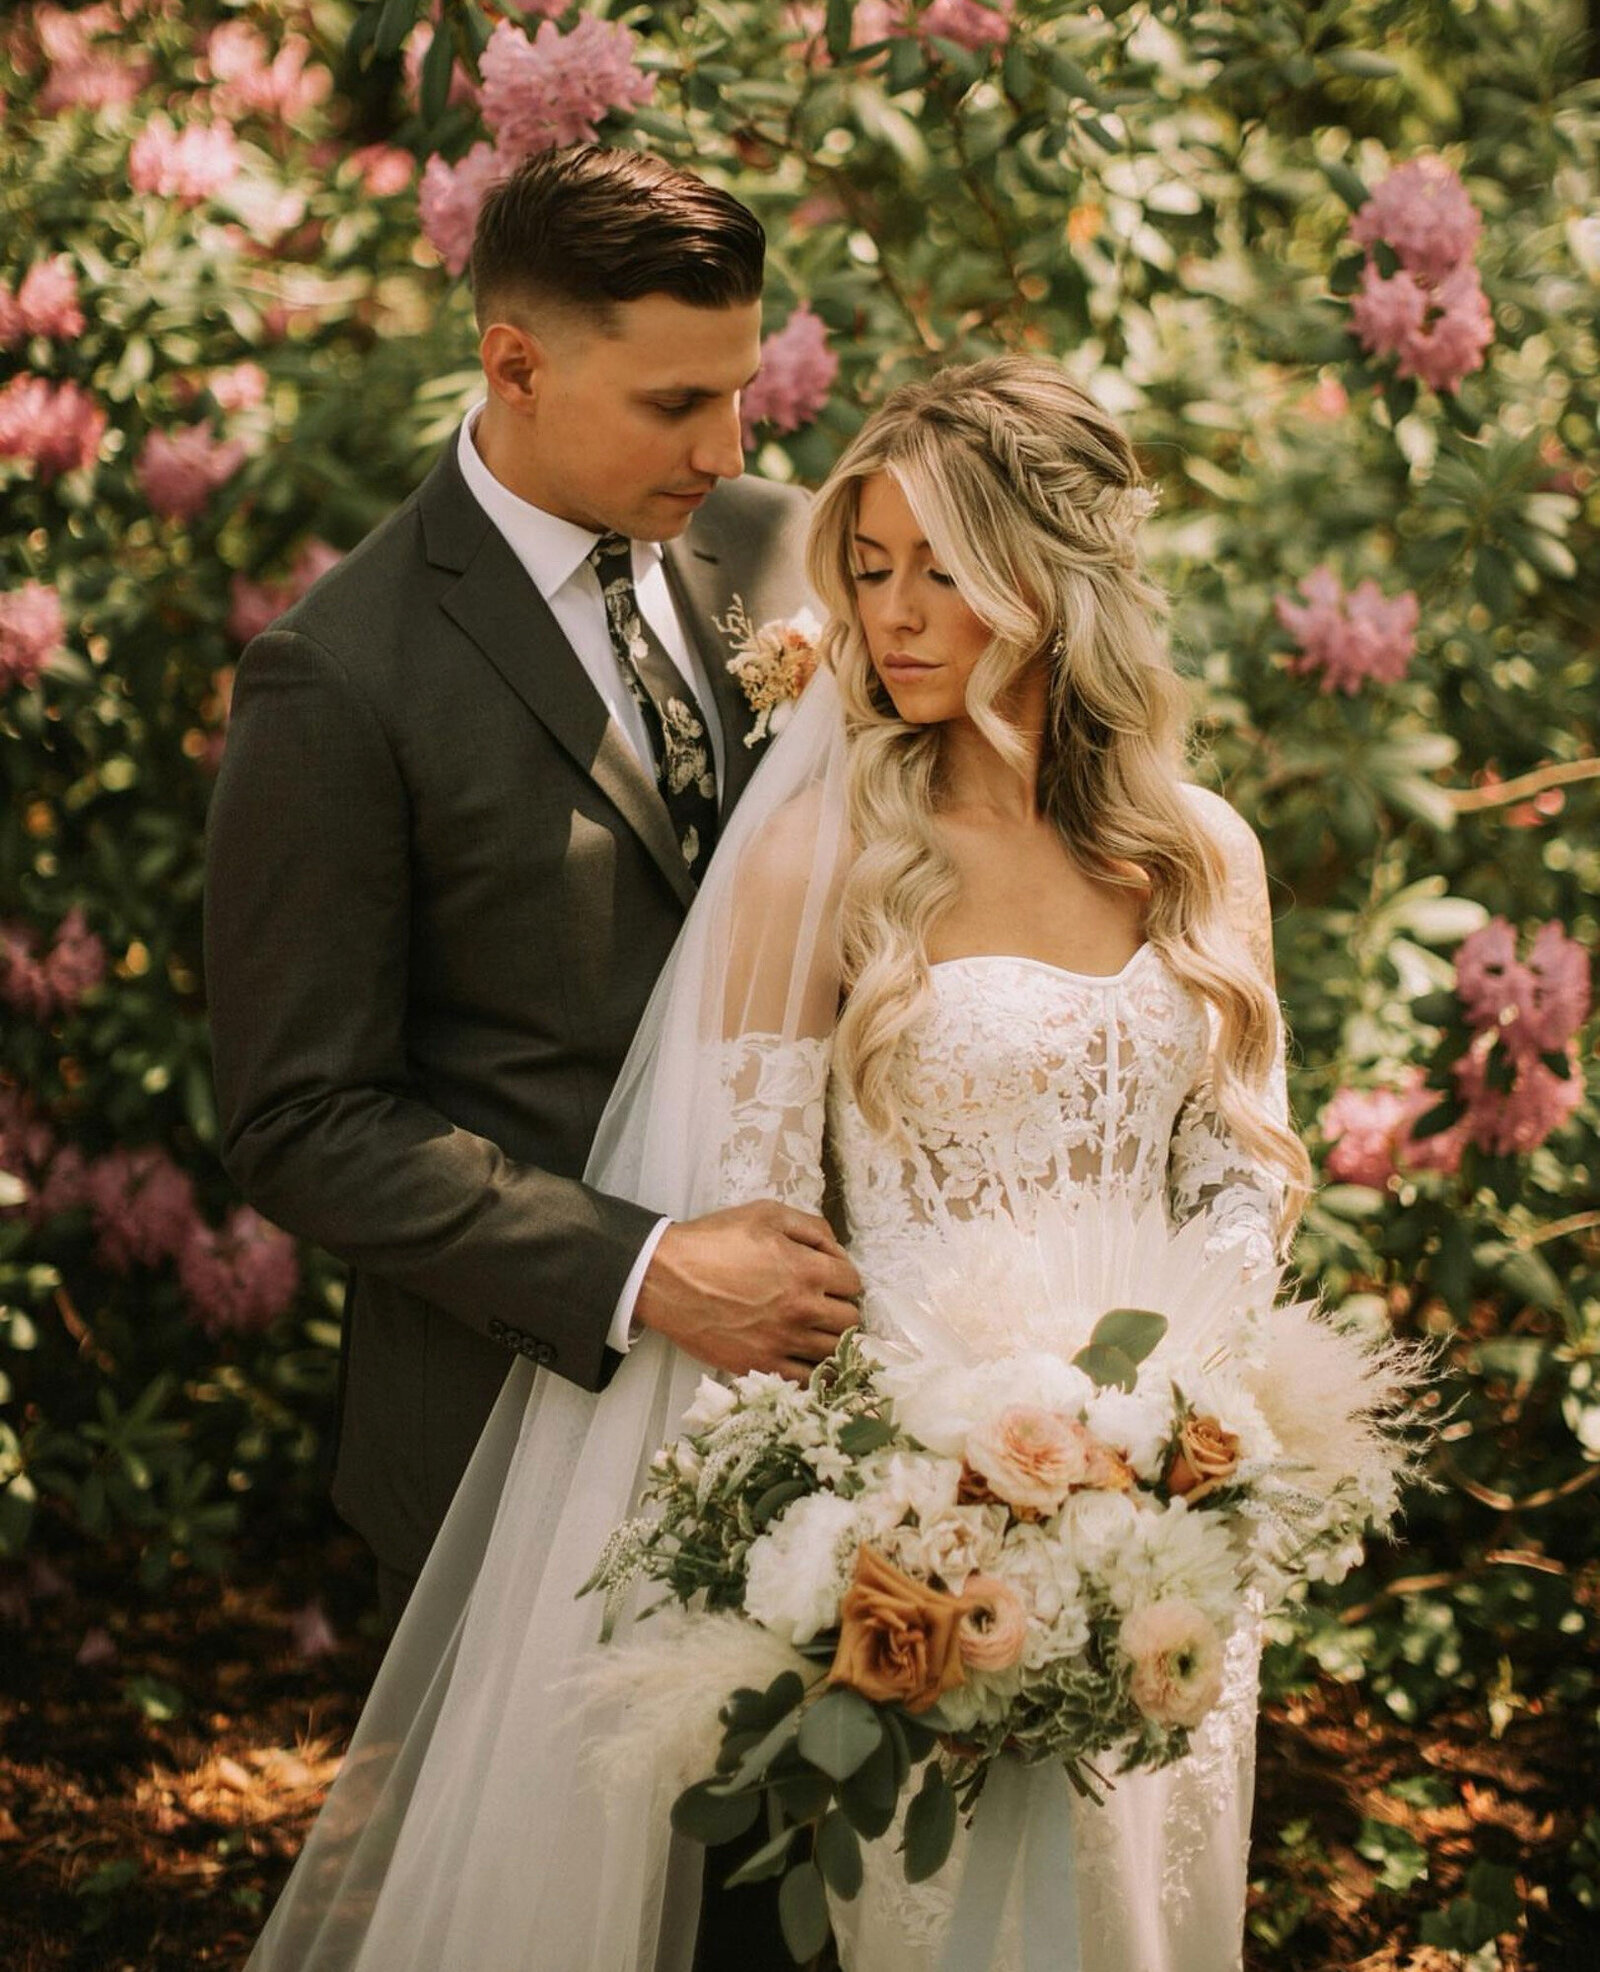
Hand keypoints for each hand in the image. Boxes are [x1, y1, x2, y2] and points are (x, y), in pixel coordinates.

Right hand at [633, 1200, 861, 1380]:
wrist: (666, 1278)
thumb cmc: (714, 1241)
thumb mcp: (766, 1214)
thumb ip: (812, 1228)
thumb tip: (837, 1250)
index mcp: (808, 1270)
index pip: (854, 1282)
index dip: (843, 1276)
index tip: (828, 1277)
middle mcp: (803, 1310)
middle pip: (850, 1319)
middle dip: (840, 1307)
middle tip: (821, 1302)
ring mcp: (783, 1342)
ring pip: (835, 1351)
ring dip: (830, 1338)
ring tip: (813, 1329)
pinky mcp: (761, 1365)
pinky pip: (807, 1379)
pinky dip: (812, 1369)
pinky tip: (803, 1356)